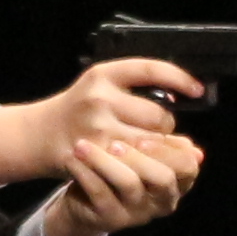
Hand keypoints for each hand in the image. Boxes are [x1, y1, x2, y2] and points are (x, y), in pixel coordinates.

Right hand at [0, 57, 201, 186]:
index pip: (151, 70)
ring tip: (148, 148)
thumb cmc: (78, 110)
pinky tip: (143, 164)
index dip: (180, 79)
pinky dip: (146, 165)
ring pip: (152, 143)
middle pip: (159, 115)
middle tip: (155, 130)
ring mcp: (96, 129)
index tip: (197, 89)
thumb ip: (137, 90)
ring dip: (158, 149)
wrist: (40, 134)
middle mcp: (99, 98)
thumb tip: (186, 100)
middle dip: (165, 126)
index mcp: (103, 75)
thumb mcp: (103, 88)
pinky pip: (136, 164)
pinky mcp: (95, 156)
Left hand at [38, 129, 200, 235]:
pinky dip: (85, 173)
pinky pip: (99, 193)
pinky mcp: (110, 219)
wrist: (86, 204)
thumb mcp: (142, 154)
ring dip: (105, 161)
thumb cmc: (120, 169)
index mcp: (177, 183)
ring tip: (84, 145)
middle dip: (141, 157)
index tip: (145, 137)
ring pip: (129, 184)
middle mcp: (162, 201)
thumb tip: (180, 132)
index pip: (188, 167)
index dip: (169, 151)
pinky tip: (73, 158)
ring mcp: (137, 213)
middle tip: (115, 142)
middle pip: (163, 178)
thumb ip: (159, 141)